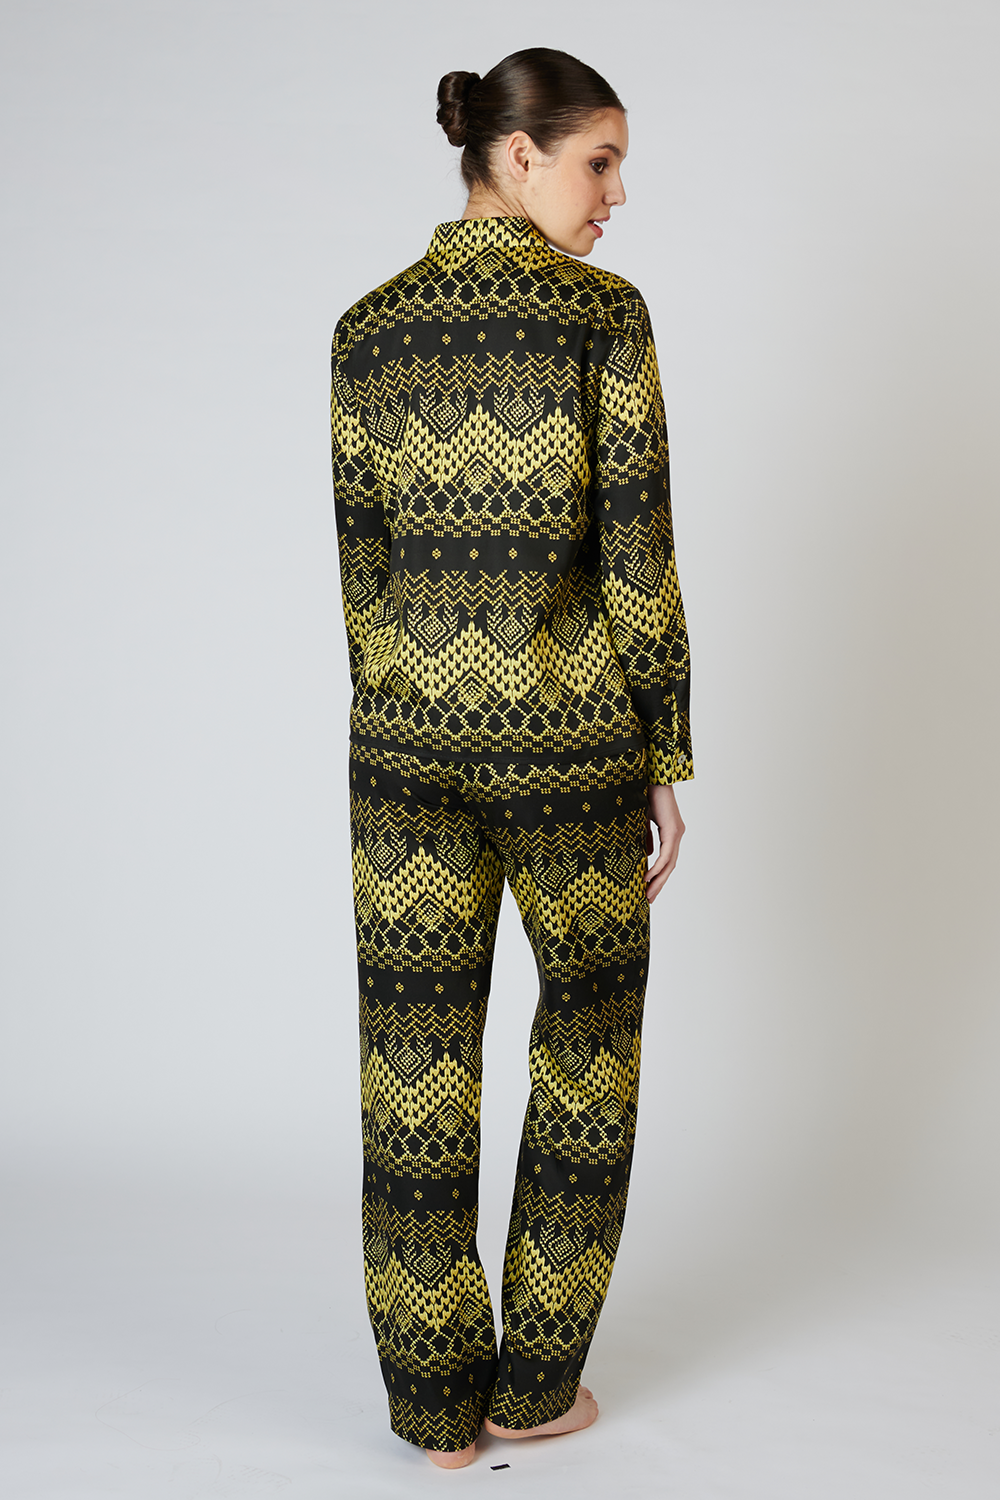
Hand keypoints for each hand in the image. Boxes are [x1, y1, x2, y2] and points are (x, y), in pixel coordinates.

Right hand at [645, 783, 684, 902]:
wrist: (652, 778)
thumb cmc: (646, 795)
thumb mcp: (643, 822)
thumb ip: (647, 838)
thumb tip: (646, 855)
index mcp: (671, 833)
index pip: (667, 860)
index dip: (659, 876)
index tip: (648, 888)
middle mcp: (677, 835)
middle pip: (670, 866)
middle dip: (659, 884)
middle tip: (649, 899)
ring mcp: (677, 833)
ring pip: (670, 863)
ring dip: (659, 880)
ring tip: (648, 893)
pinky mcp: (673, 830)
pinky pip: (666, 855)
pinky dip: (657, 867)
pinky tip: (648, 876)